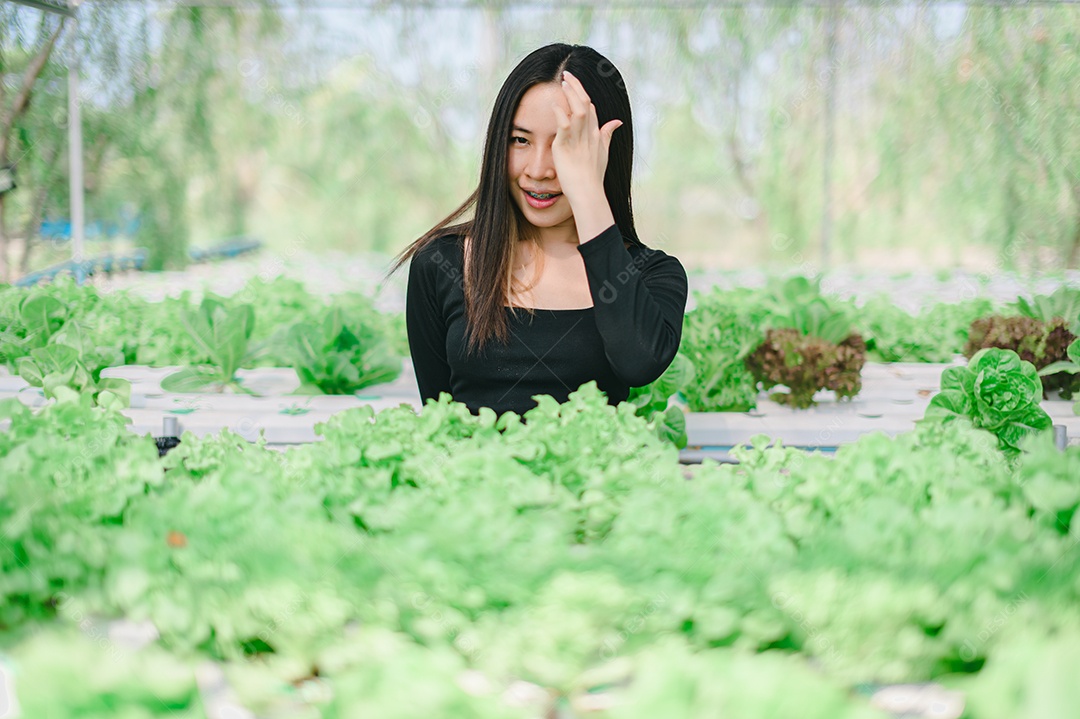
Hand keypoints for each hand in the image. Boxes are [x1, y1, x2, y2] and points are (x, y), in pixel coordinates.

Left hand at [551, 70, 622, 215]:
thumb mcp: (603, 152)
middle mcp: (589, 133)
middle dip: (576, 87)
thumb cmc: (593, 176)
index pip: (591, 108)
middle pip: (585, 103)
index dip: (583, 95)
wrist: (588, 192)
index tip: (575, 84)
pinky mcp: (565, 146)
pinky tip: (554, 104)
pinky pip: (564, 125)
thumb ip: (608, 135)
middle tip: (567, 74)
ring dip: (570, 94)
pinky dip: (559, 113)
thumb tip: (617, 121)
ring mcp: (578, 139)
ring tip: (563, 81)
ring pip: (577, 109)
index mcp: (596, 134)